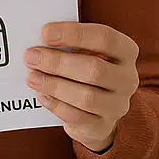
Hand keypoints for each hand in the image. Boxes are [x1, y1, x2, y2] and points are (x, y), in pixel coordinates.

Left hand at [24, 22, 139, 152]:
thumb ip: (69, 45)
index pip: (104, 38)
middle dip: (57, 62)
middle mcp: (127, 79)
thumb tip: (40, 42)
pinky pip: (76, 116)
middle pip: (94, 69)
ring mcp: (117, 105)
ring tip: (32, 77)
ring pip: (86, 96)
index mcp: (125, 52)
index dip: (74, 34)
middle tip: (31, 57)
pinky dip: (56, 105)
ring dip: (54, 85)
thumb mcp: (85, 52)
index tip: (45, 32)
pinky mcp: (102, 126)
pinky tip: (42, 95)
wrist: (98, 110)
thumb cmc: (87, 70)